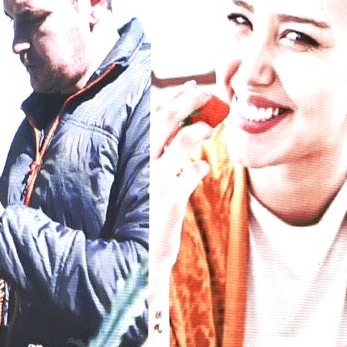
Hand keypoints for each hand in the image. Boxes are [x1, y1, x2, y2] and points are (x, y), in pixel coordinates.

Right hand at [149, 83, 220, 282]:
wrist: (135, 259)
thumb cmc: (143, 222)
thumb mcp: (148, 190)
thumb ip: (166, 167)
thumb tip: (191, 150)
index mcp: (134, 159)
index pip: (150, 118)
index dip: (171, 98)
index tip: (189, 87)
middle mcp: (141, 166)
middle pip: (165, 119)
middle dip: (189, 100)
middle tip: (209, 92)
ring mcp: (154, 181)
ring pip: (180, 140)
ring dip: (200, 128)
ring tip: (212, 125)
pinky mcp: (169, 199)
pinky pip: (191, 173)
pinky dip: (200, 167)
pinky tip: (201, 168)